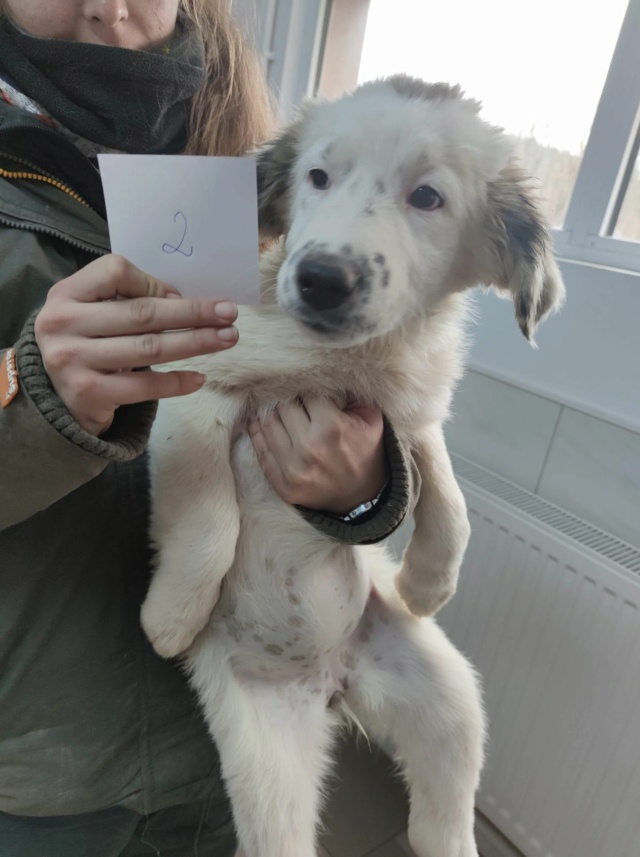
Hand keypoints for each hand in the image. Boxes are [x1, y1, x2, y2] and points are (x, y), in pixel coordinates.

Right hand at [35, 255, 238, 435]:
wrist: (51, 396)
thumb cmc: (82, 343)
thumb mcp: (90, 311)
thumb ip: (126, 299)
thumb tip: (182, 300)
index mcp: (66, 293)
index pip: (116, 272)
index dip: (154, 282)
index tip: (181, 295)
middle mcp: (64, 324)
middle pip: (142, 313)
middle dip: (192, 313)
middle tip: (230, 313)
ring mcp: (73, 360)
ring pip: (148, 349)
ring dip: (194, 342)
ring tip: (227, 338)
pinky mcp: (89, 394)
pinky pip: (143, 387)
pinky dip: (175, 382)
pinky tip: (199, 377)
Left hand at [248, 397, 385, 514]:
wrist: (362, 498)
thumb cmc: (366, 452)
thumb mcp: (371, 419)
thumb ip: (353, 394)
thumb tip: (330, 374)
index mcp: (332, 427)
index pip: (306, 395)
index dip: (307, 391)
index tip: (306, 393)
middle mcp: (310, 447)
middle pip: (283, 408)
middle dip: (288, 401)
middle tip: (290, 400)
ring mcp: (294, 469)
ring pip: (267, 425)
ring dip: (269, 413)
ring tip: (273, 408)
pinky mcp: (283, 485)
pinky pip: (261, 452)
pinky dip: (257, 433)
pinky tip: (257, 422)